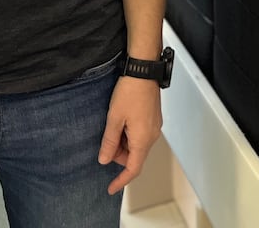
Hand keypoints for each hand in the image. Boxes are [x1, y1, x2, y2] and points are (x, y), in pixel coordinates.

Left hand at [97, 76, 162, 194]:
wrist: (143, 71)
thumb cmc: (130, 92)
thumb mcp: (114, 119)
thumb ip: (109, 142)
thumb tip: (104, 160)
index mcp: (143, 139)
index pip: (133, 168)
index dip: (121, 180)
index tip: (111, 188)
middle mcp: (152, 136)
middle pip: (135, 157)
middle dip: (119, 156)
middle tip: (105, 144)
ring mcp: (154, 127)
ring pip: (137, 146)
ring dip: (123, 144)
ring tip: (112, 127)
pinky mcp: (153, 119)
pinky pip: (141, 135)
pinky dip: (129, 136)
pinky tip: (121, 122)